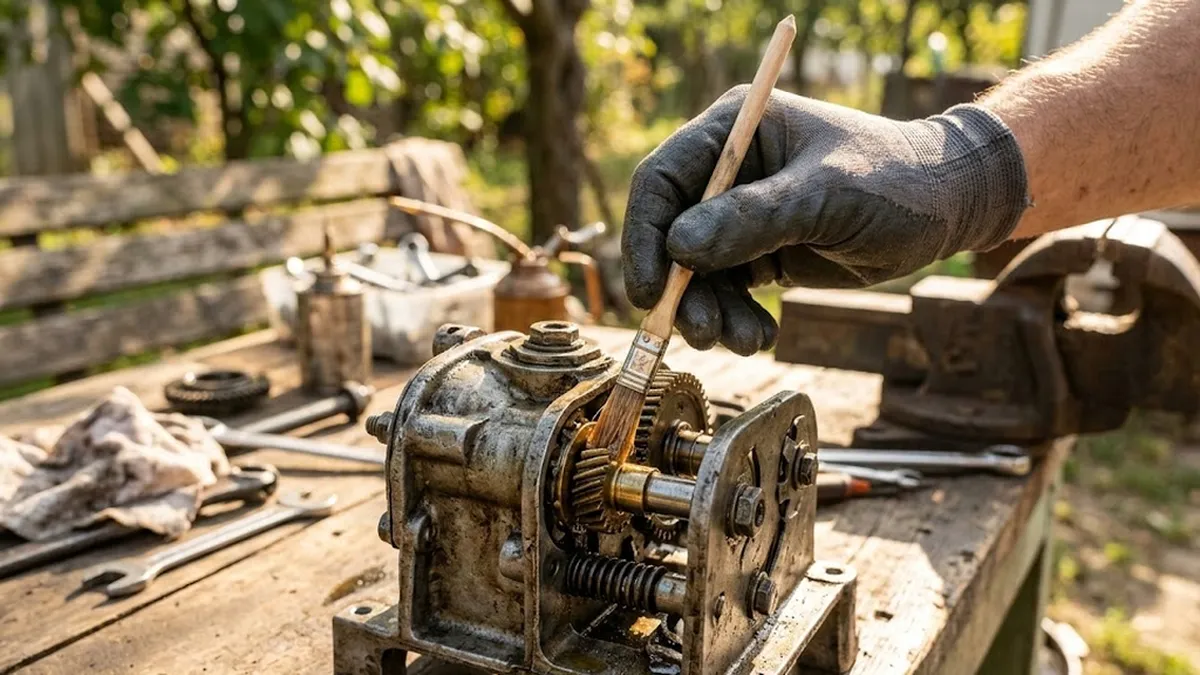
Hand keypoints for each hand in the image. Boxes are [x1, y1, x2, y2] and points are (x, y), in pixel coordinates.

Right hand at [622, 86, 1027, 354]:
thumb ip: (753, 220)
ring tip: (745, 340)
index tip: (651, 291)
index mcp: (734, 131)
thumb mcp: (826, 197)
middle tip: (700, 332)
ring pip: (694, 273)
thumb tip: (679, 249)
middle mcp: (727, 171)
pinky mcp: (757, 251)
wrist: (948, 209)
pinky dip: (735, 320)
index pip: (661, 180)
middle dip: (681, 289)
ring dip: (710, 313)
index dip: (645, 236)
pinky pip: (726, 292)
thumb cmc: (896, 181)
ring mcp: (739, 214)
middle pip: (669, 233)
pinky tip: (761, 335)